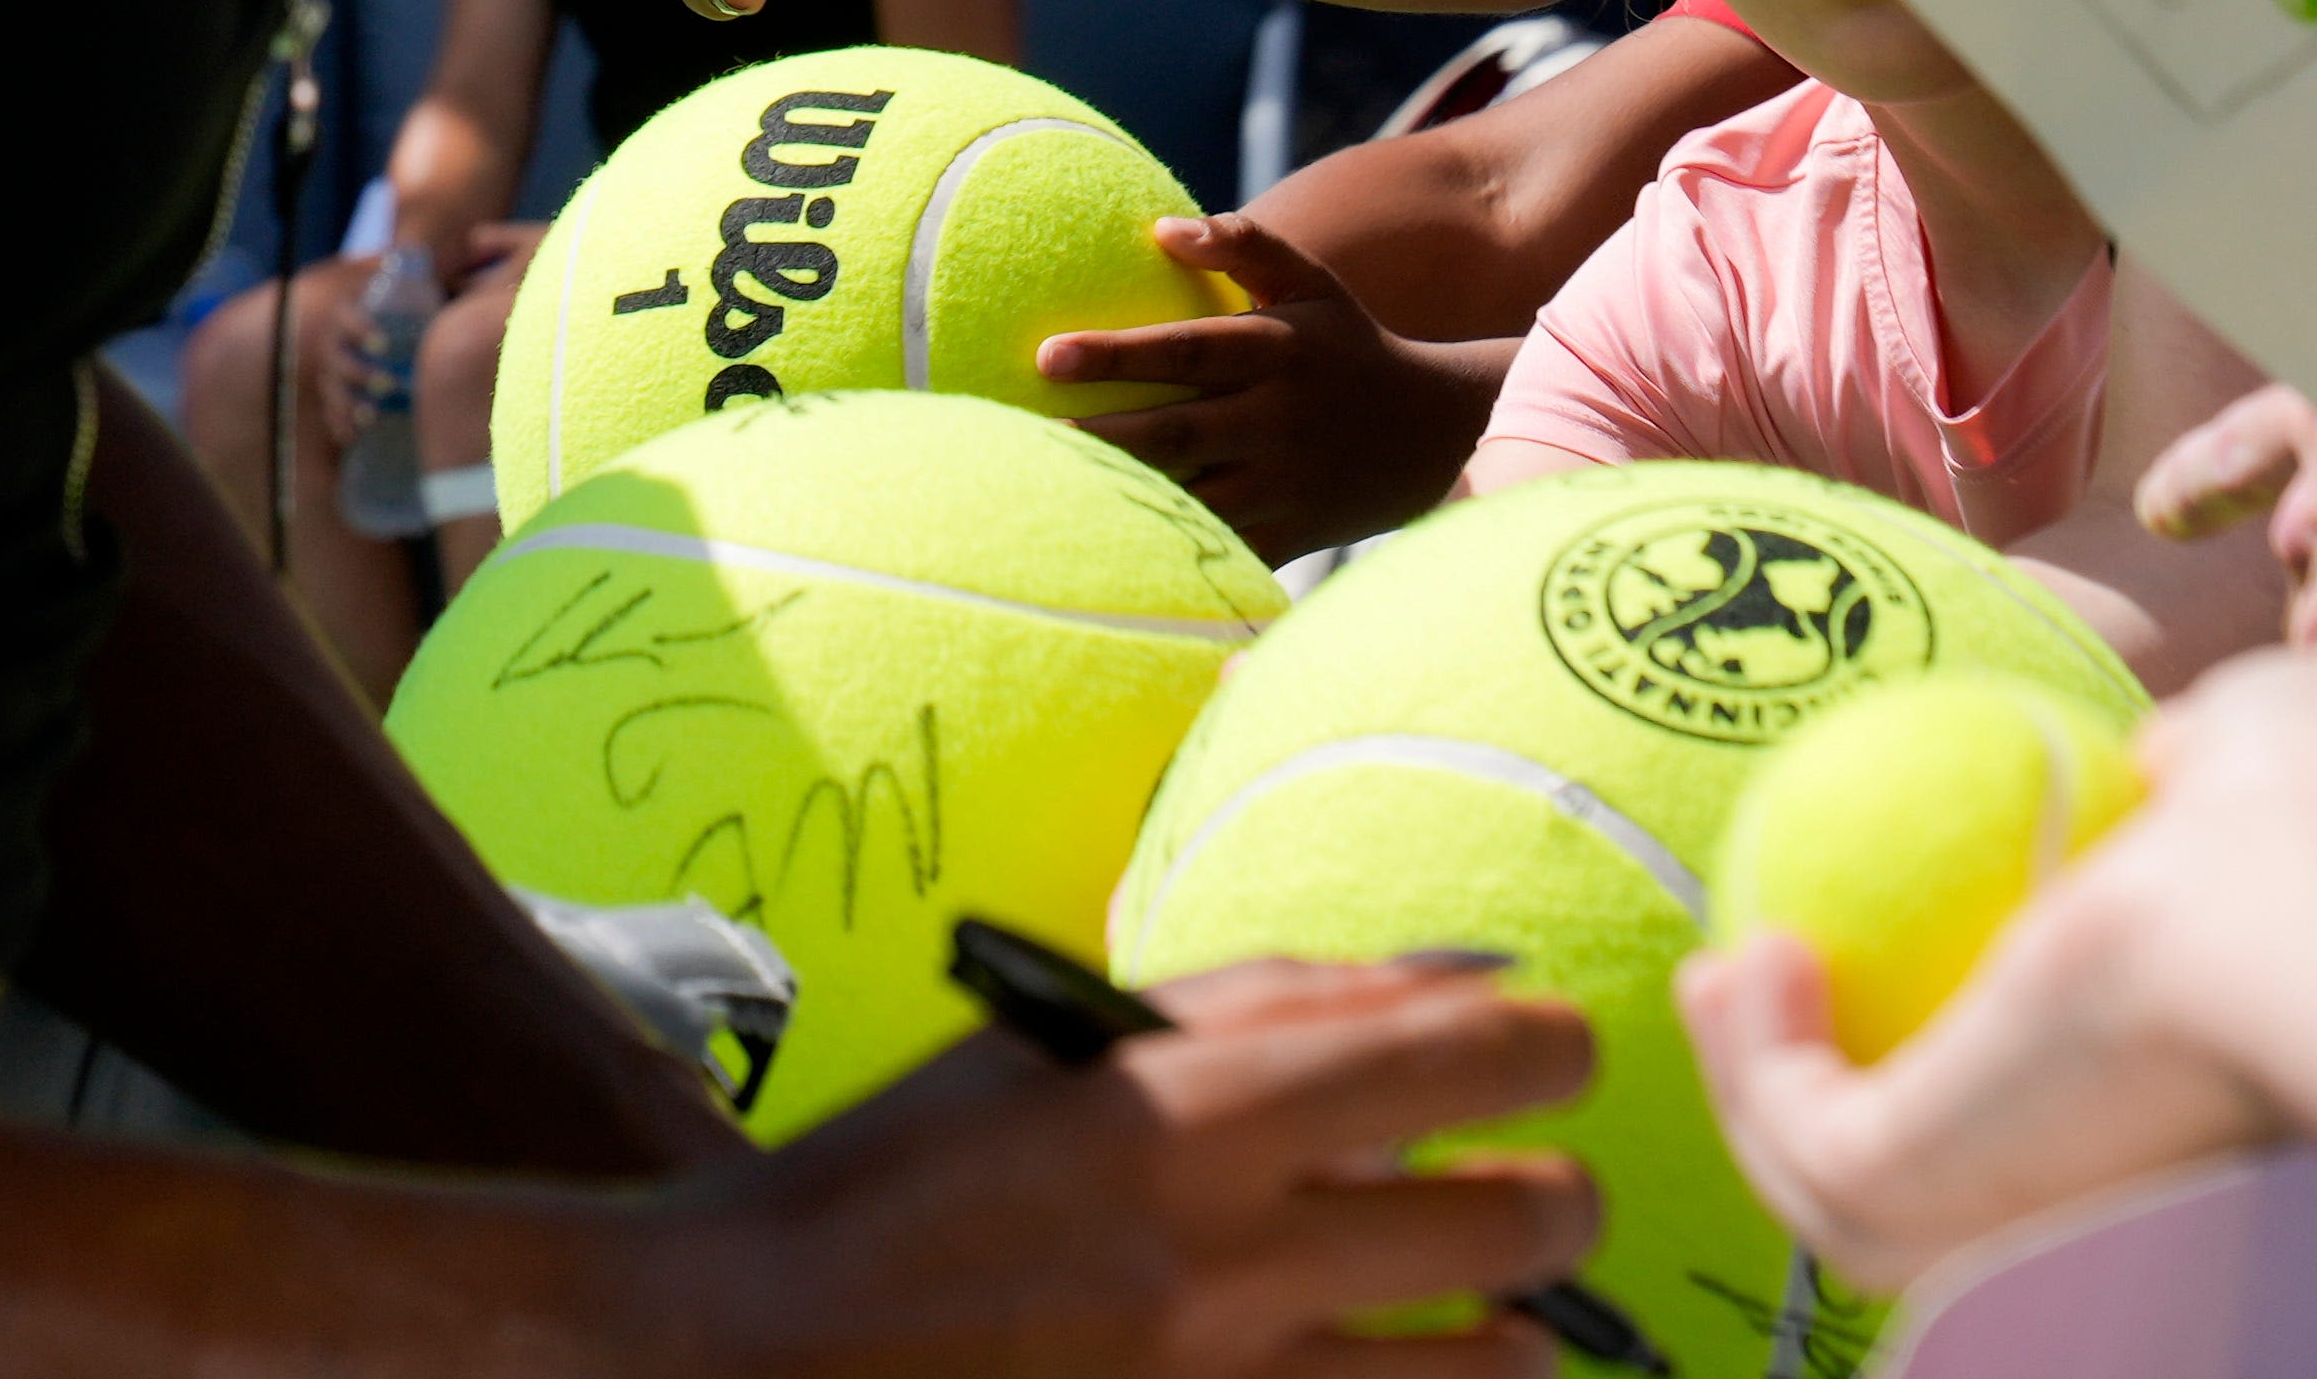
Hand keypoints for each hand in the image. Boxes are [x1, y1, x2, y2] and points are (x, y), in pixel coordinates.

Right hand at [711, 954, 1594, 1373]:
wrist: (756, 1357)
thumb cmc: (900, 1180)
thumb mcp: (1059, 1044)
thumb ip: (1262, 1001)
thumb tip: (1455, 978)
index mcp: (1187, 1113)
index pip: (1468, 1055)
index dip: (1548, 1043)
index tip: (1546, 1047)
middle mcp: (1233, 1259)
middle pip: (1522, 1221)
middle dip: (1560, 1195)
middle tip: (1532, 1189)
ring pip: (1494, 1365)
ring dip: (1515, 1325)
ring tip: (1490, 1309)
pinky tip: (1401, 1376)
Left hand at [1035, 212, 1501, 560]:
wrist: (1435, 434)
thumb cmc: (1348, 345)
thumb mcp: (1312, 283)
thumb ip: (1244, 244)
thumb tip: (1162, 229)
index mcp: (1278, 351)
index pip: (1187, 350)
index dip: (1118, 353)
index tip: (1046, 354)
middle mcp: (1278, 420)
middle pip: (1175, 432)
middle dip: (1099, 435)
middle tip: (1020, 432)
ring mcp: (1284, 485)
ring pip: (1190, 498)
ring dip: (1120, 499)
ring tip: (1042, 493)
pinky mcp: (1290, 535)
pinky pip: (1219, 548)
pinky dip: (1166, 551)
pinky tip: (1102, 547)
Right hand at [1677, 651, 2316, 1297]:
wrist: (2310, 921)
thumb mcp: (2258, 748)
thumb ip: (2201, 758)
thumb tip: (2160, 753)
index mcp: (2167, 1093)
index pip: (2042, 1094)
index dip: (1944, 1030)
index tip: (1873, 933)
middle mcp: (2089, 1180)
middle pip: (1918, 1182)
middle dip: (1809, 1096)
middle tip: (1750, 968)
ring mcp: (2001, 1201)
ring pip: (1834, 1191)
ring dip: (1749, 1084)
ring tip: (1712, 970)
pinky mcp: (1921, 1192)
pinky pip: (1797, 1132)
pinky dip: (1747, 1056)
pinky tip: (1747, 954)